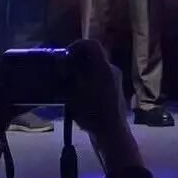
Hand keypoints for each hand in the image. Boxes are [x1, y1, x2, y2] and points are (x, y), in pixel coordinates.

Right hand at [64, 39, 141, 172]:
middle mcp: (112, 69)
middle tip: (63, 69)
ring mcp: (115, 79)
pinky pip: (100, 76)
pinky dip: (88, 78)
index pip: (92, 44)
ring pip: (96, 66)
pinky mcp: (114, 89)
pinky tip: (77, 91)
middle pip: (94, 55)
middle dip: (77, 59)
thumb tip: (63, 60)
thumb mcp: (75, 93)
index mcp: (104, 67)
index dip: (77, 45)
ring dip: (81, 69)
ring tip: (68, 81)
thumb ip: (70, 74)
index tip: (65, 55)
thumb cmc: (92, 112)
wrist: (111, 132)